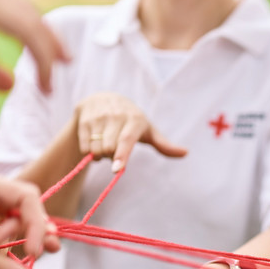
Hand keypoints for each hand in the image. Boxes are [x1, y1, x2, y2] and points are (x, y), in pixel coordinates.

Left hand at [0, 166, 59, 268]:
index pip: (25, 196)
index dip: (36, 224)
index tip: (34, 253)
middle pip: (24, 209)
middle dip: (30, 233)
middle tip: (34, 256)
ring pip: (15, 223)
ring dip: (14, 245)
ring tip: (8, 264)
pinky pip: (0, 235)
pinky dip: (1, 252)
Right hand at [72, 93, 187, 172]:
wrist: (103, 98)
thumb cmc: (131, 120)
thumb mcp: (148, 130)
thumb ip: (164, 144)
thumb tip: (185, 153)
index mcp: (135, 119)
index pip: (126, 140)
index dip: (122, 155)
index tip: (117, 170)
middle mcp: (116, 115)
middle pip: (109, 148)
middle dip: (112, 157)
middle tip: (116, 152)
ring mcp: (98, 116)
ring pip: (95, 148)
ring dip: (100, 155)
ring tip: (105, 146)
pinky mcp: (84, 118)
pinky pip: (84, 146)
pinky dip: (89, 152)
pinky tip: (94, 144)